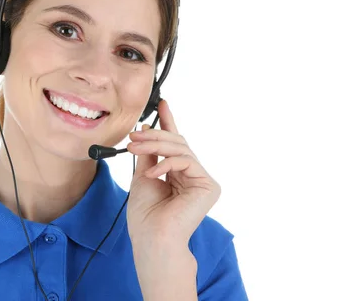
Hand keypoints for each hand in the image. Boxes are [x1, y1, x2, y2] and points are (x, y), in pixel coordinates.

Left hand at [126, 99, 220, 247]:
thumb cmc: (146, 214)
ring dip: (155, 145)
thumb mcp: (143, 174)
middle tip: (133, 136)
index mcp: (177, 173)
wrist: (152, 237)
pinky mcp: (209, 186)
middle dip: (154, 136)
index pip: (174, 143)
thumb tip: (148, 129)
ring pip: (181, 149)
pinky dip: (166, 163)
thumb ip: (148, 153)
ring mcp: (202, 181)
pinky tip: (153, 173)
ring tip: (134, 148)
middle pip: (177, 143)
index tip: (162, 103)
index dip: (168, 122)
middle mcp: (192, 175)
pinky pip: (187, 161)